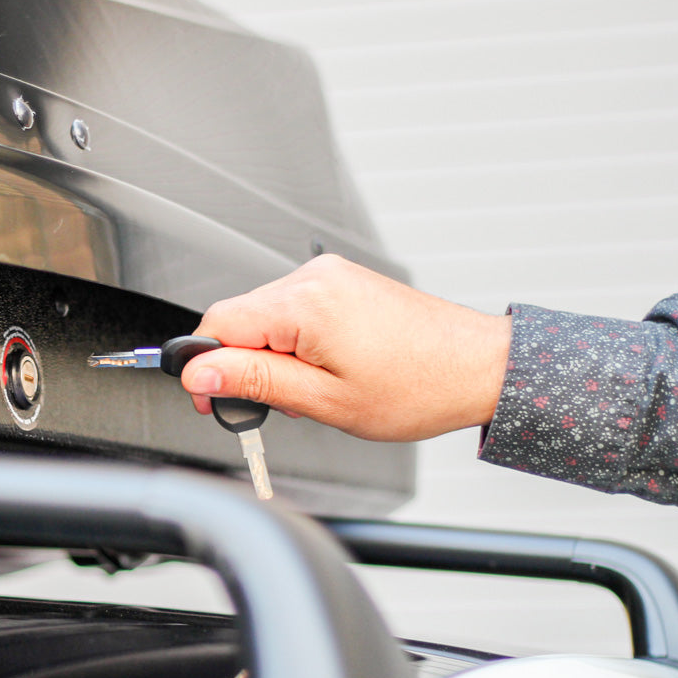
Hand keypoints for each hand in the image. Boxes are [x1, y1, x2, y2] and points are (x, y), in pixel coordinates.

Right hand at [180, 255, 511, 441]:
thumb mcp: (324, 400)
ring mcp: (331, 275)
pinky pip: (294, 309)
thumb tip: (199, 374)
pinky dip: (296, 342)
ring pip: (265, 316)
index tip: (214, 399)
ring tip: (315, 388)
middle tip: (281, 403)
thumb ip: (253, 381)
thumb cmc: (418, 386)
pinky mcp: (343, 281)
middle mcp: (314, 277)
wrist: (478, 368)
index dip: (205, 367)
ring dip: (273, 355)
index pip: (217, 323)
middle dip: (245, 364)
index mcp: (304, 303)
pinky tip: (327, 368)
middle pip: (239, 318)